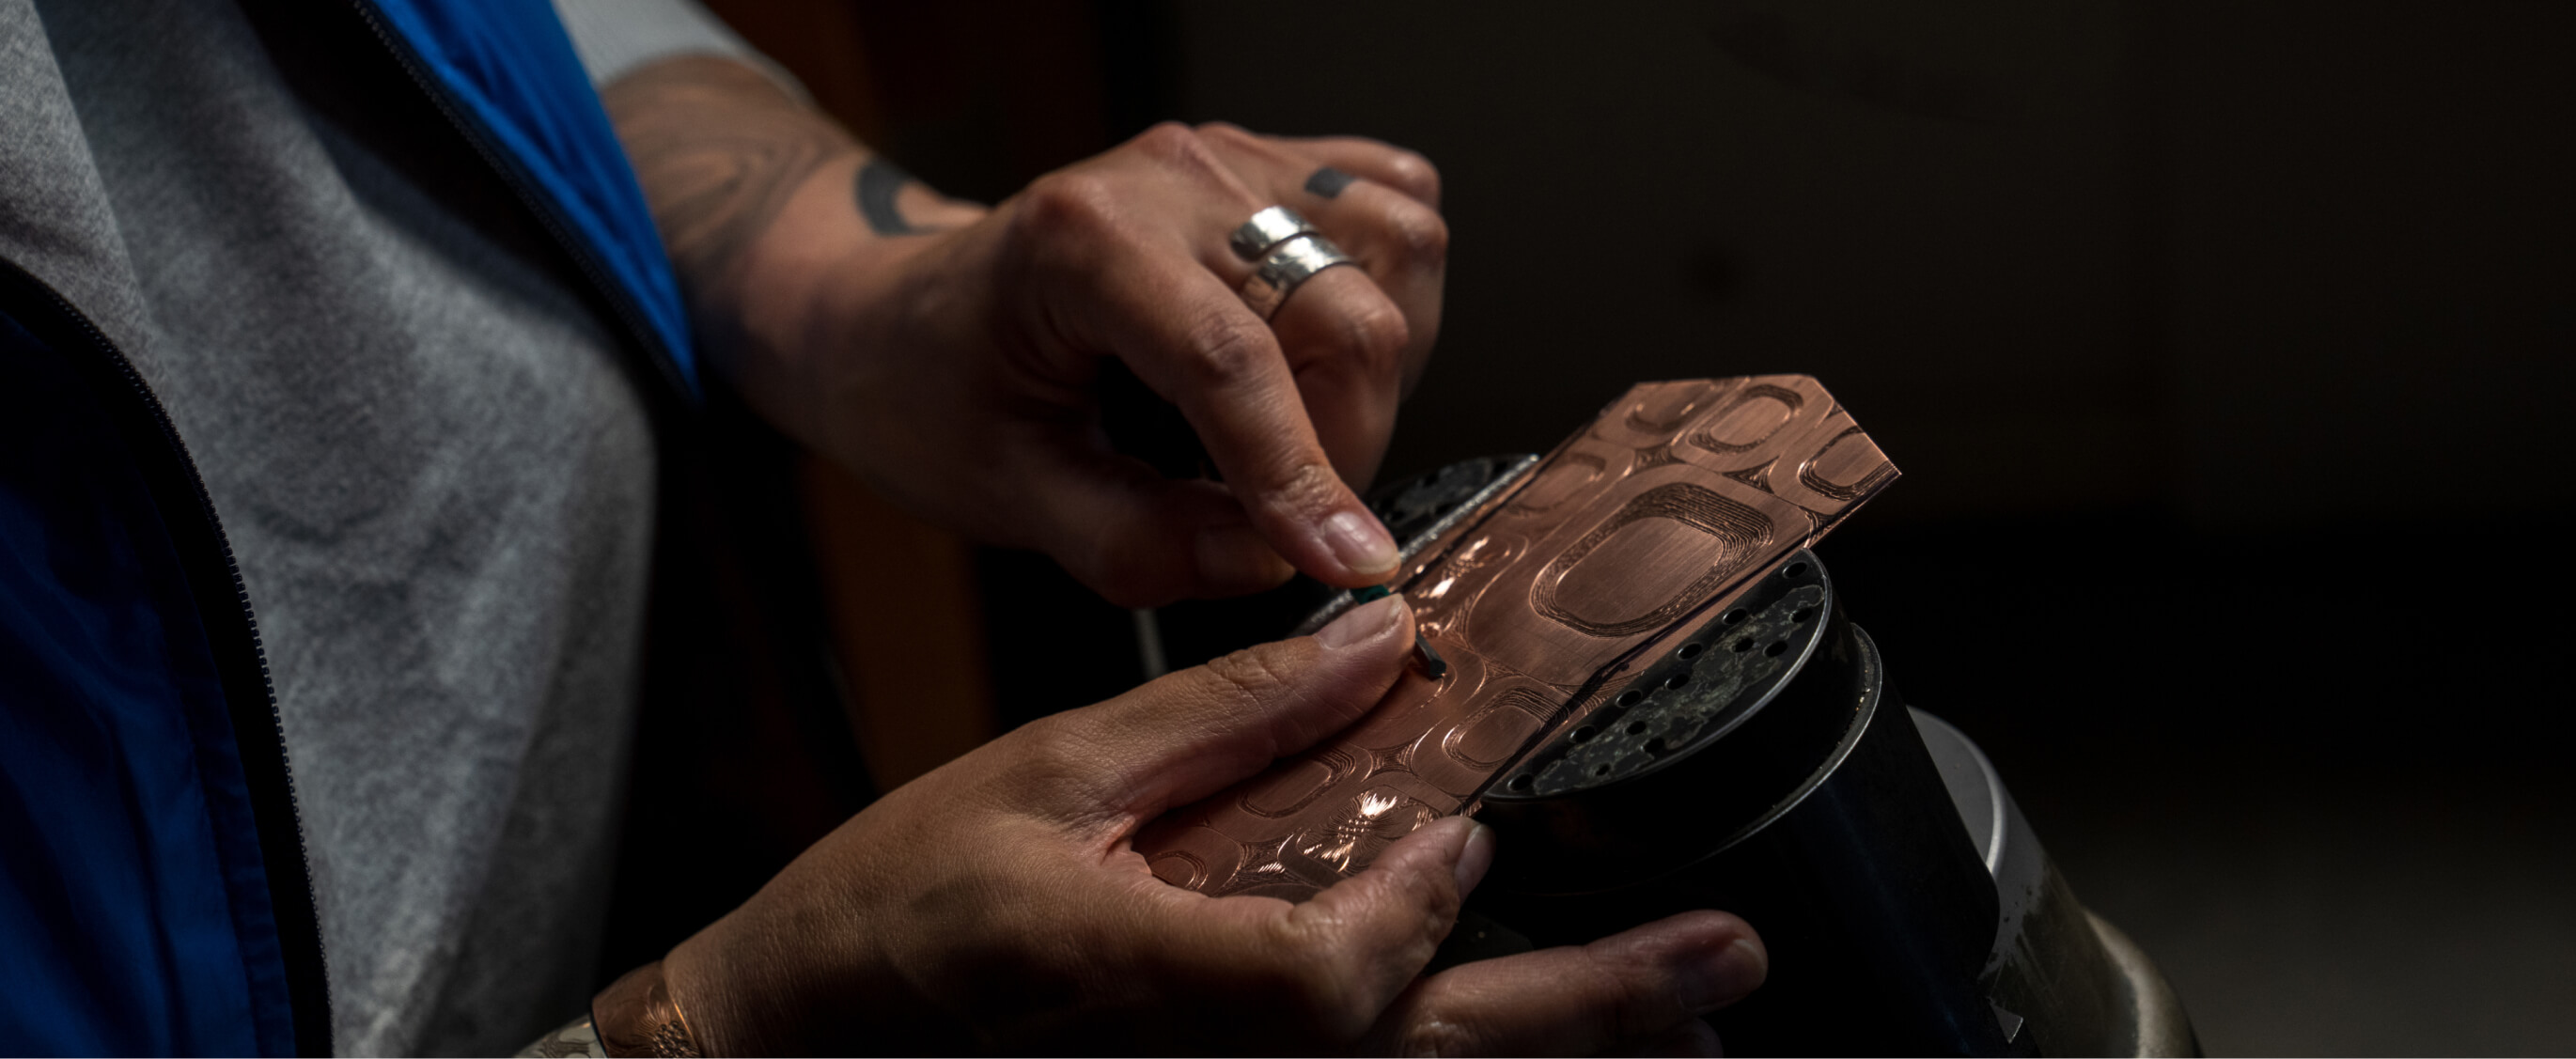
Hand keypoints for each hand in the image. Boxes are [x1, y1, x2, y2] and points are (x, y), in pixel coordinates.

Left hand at [607, 58, 1449, 604]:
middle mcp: (1170, 180)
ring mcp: (1229, 159)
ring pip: (1400, 251)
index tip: (1349, 566)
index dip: (1303, 476)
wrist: (891, 313)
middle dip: (1348, 444)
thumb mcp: (1005, 494)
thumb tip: (1272, 564)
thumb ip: (1138, 540)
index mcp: (1081, 242)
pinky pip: (1396, 210)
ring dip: (1381, 371)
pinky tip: (1327, 358)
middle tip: (1293, 524)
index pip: (1232, 363)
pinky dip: (1397, 294)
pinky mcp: (1271, 163)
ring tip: (1304, 433)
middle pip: (1346, 311)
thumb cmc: (927, 392)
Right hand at [660, 596, 1769, 1054]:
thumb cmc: (900, 903)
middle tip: (1724, 961)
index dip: (1417, 913)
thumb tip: (1374, 643)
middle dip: (1590, 1008)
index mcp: (1145, 972)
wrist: (805, 1027)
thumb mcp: (1050, 768)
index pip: (1328, 981)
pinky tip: (1546, 1033)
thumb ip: (1226, 712)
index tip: (1472, 833)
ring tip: (1693, 1017)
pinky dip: (1473, 1053)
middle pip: (1429, 1057)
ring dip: (1565, 1047)